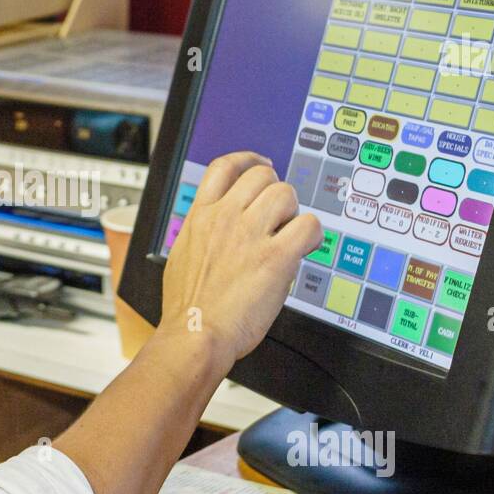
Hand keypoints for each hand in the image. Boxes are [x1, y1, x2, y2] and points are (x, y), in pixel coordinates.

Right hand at [158, 151, 322, 371]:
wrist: (195, 334)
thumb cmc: (188, 308)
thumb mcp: (182, 257)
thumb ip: (201, 234)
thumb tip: (213, 230)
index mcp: (200, 217)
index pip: (225, 166)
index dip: (248, 160)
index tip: (260, 165)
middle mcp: (225, 219)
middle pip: (261, 174)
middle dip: (274, 191)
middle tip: (278, 214)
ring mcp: (250, 236)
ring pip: (286, 193)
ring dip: (292, 211)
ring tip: (287, 234)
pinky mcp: (276, 258)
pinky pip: (309, 226)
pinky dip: (311, 235)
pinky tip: (303, 249)